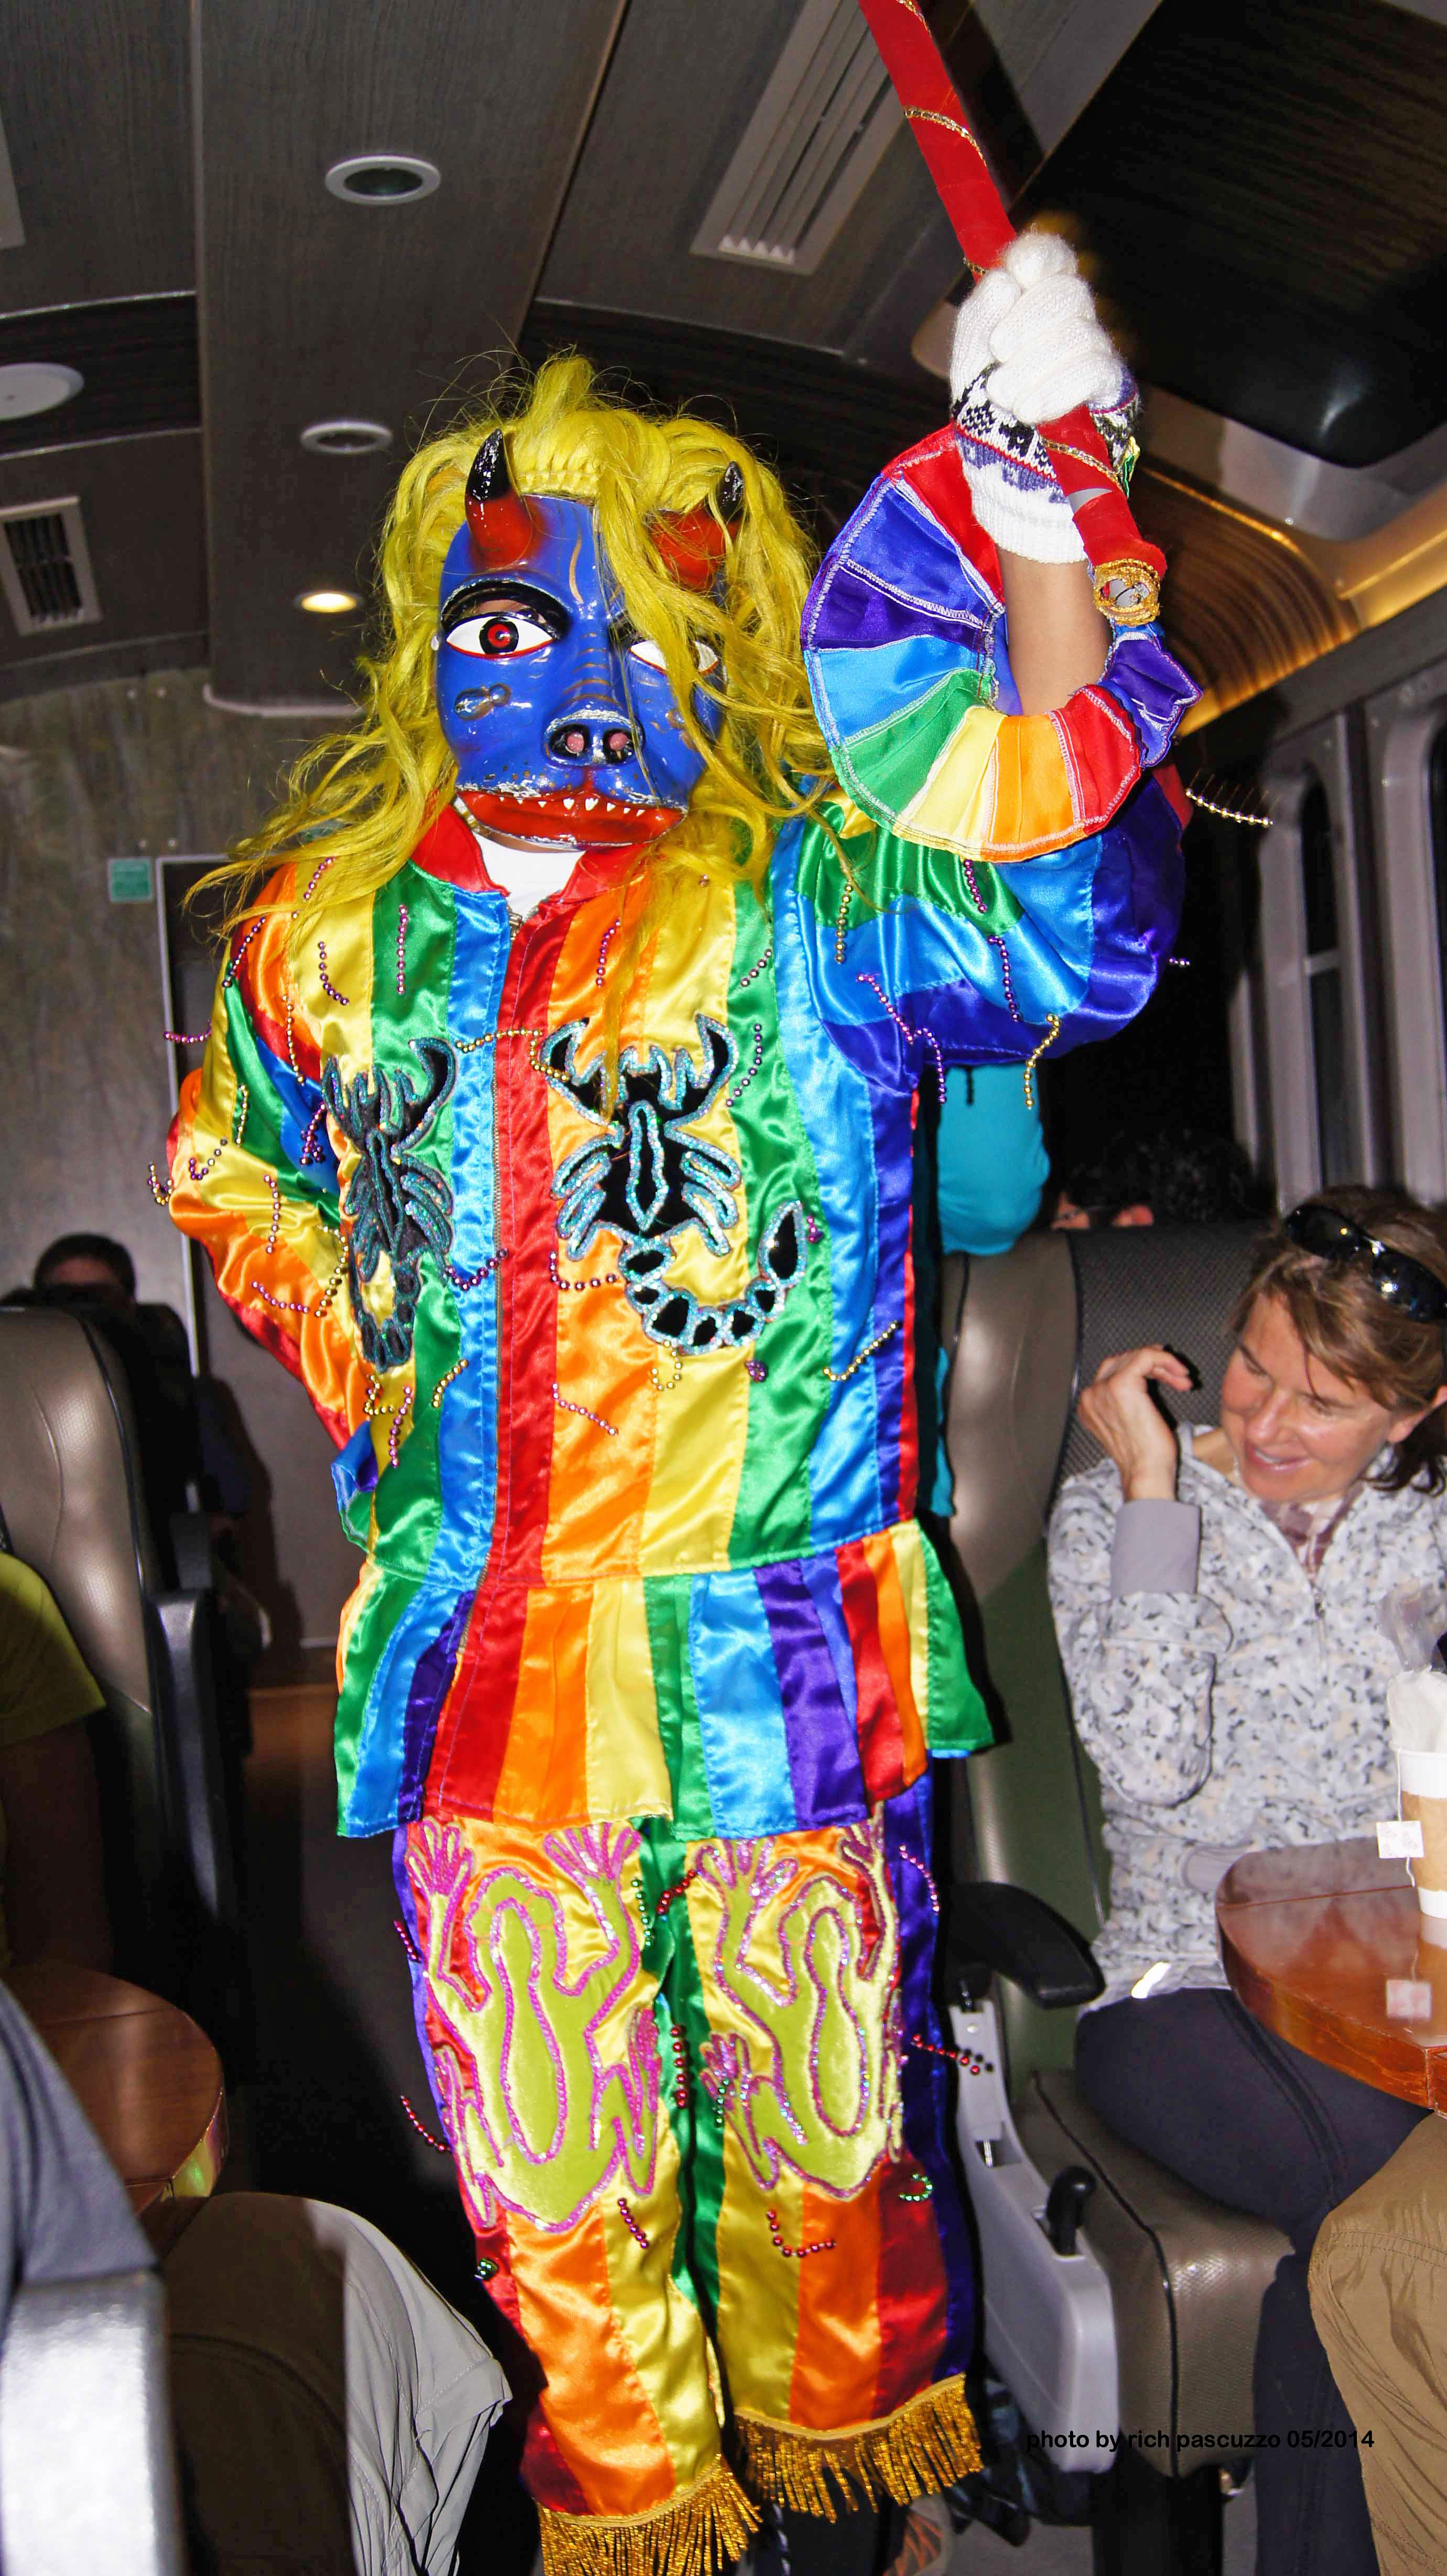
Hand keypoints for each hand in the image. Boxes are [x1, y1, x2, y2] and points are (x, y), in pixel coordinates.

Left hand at [950, 232, 1124, 425]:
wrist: (1002, 471)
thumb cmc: (984, 411)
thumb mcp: (968, 360)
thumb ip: (979, 317)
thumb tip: (1005, 282)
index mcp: (1034, 302)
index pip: (1053, 258)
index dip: (1041, 257)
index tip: (1019, 275)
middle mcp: (1071, 319)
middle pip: (1068, 292)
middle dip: (1026, 323)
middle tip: (998, 356)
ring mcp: (1094, 352)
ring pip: (1079, 333)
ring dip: (1033, 367)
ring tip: (1005, 397)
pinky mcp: (1109, 388)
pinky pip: (1095, 371)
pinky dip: (1058, 389)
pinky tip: (1030, 409)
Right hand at [1076, 1346, 1190, 1501]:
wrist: (1146, 1472)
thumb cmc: (1145, 1456)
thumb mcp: (1131, 1421)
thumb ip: (1129, 1398)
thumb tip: (1151, 1372)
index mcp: (1090, 1405)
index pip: (1112, 1372)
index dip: (1142, 1368)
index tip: (1166, 1375)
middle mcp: (1091, 1395)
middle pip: (1122, 1361)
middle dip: (1153, 1365)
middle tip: (1177, 1374)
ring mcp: (1103, 1389)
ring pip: (1135, 1357)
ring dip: (1164, 1365)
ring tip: (1183, 1380)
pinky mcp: (1121, 1385)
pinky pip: (1145, 1357)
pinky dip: (1166, 1360)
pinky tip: (1180, 1373)